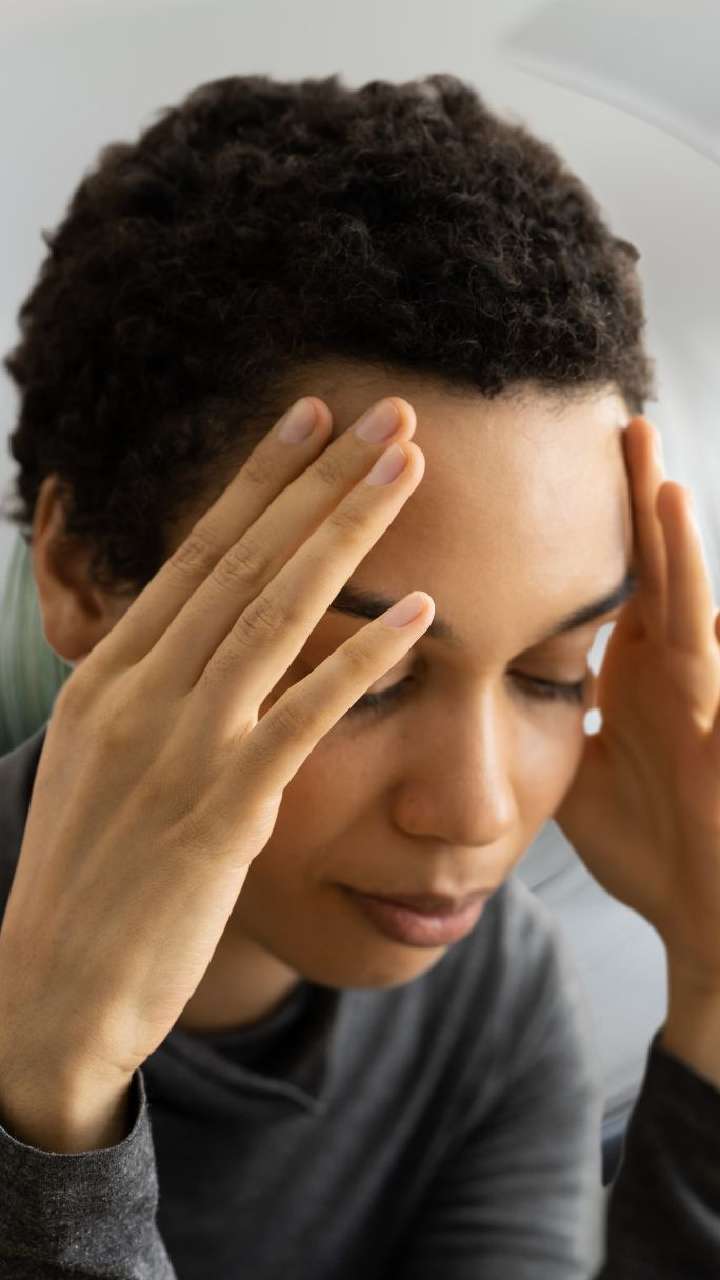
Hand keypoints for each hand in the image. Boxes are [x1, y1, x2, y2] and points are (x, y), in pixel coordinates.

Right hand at [0, 395, 433, 1085]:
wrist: (51, 989)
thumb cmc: (87, 878)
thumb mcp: (102, 762)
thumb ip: (152, 695)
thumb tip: (206, 650)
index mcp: (110, 673)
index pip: (197, 553)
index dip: (260, 481)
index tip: (311, 421)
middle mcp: (141, 692)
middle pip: (245, 561)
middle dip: (322, 479)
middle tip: (387, 413)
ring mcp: (181, 746)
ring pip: (277, 614)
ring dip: (350, 535)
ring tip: (409, 470)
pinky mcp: (223, 809)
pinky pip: (306, 716)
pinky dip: (367, 661)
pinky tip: (424, 616)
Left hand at [554, 416, 719, 989]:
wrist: (702, 916)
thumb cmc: (650, 840)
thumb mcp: (576, 770)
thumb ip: (546, 718)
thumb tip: (491, 685)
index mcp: (638, 670)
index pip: (618, 576)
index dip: (599, 518)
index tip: (571, 453)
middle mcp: (678, 672)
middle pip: (659, 571)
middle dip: (643, 502)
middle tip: (623, 426)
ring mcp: (707, 703)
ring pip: (694, 612)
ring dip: (680, 553)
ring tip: (663, 487)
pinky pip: (719, 676)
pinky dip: (714, 634)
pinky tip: (708, 593)